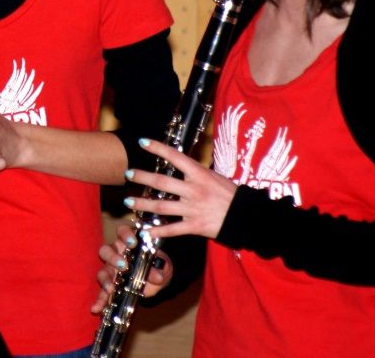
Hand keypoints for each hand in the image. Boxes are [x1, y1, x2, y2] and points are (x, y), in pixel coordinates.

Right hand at [92, 221, 172, 312]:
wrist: (158, 278)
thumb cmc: (157, 265)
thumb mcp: (161, 266)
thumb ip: (158, 269)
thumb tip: (157, 276)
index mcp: (129, 242)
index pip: (122, 231)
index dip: (125, 234)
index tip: (133, 242)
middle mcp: (116, 252)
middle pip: (107, 250)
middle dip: (114, 258)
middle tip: (124, 266)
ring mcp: (111, 268)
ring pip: (103, 269)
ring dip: (106, 278)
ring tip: (111, 288)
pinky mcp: (110, 283)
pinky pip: (102, 291)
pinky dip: (100, 300)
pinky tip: (96, 308)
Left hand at [122, 138, 236, 239]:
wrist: (247, 216)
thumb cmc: (231, 194)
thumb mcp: (214, 176)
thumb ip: (196, 173)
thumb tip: (180, 164)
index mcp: (199, 174)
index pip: (175, 157)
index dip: (158, 148)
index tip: (142, 142)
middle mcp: (193, 190)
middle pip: (161, 182)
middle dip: (142, 177)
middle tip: (128, 173)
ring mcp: (192, 208)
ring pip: (161, 206)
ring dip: (142, 203)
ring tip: (128, 201)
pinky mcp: (194, 225)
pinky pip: (172, 229)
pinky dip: (157, 231)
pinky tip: (145, 231)